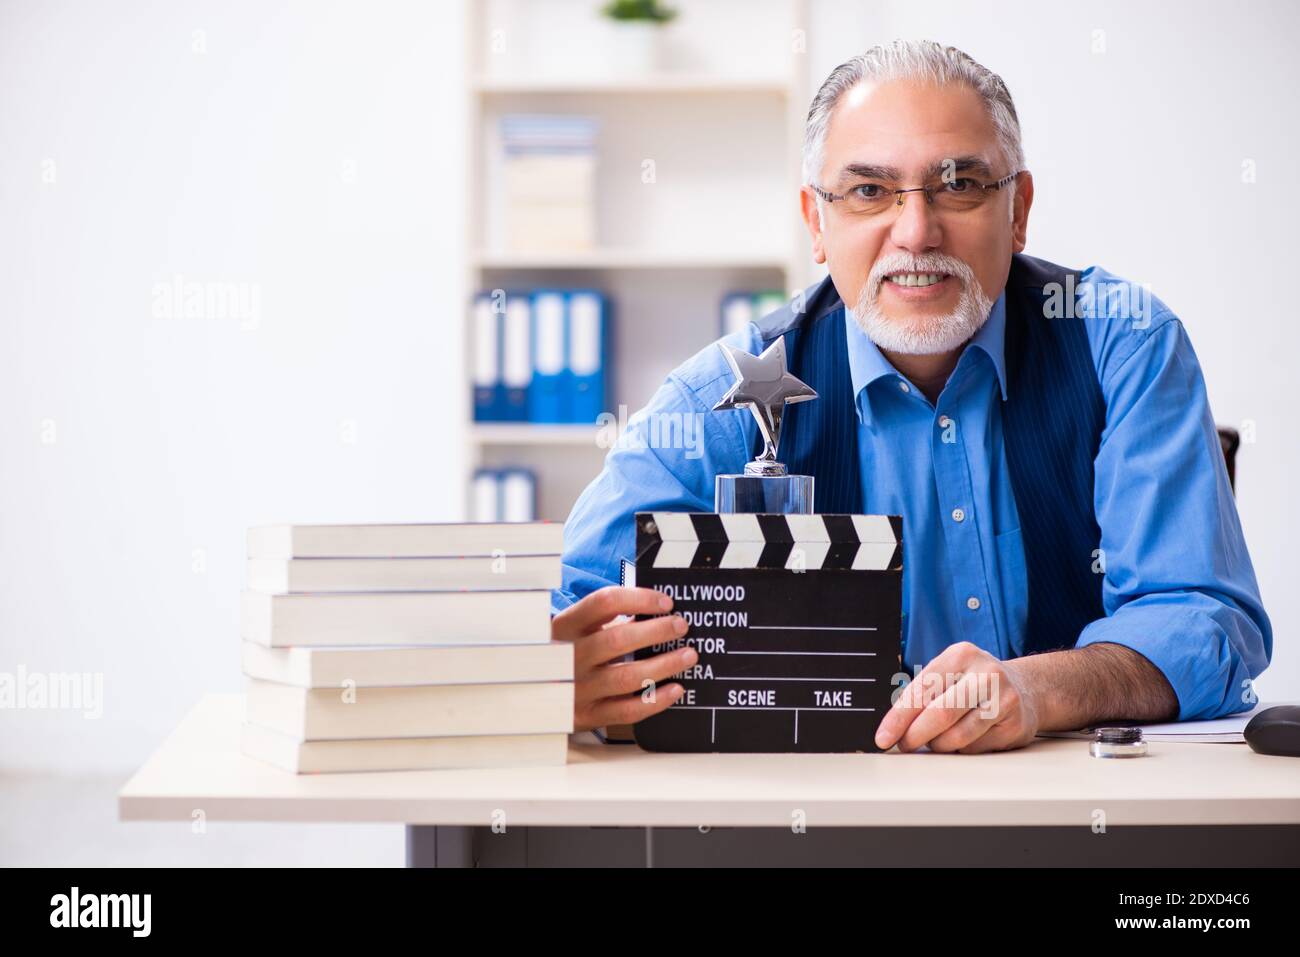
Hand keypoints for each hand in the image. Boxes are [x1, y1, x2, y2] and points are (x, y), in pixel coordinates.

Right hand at [552, 586, 697, 733]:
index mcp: (565, 627)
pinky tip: (675, 689)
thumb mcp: (573, 631)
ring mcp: (577, 688)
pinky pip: (627, 711)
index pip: (603, 603)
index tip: (665, 603)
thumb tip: (653, 611)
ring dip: (664, 664)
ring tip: (688, 655)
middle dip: (656, 631)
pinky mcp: (586, 716)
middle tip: (680, 626)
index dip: (639, 599)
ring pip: (627, 677)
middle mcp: (568, 656)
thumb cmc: (563, 654)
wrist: (528, 693)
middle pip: (618, 639)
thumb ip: (604, 620)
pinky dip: (655, 700)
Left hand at [874, 641, 1043, 753]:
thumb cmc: (974, 682)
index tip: (883, 737)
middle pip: (941, 714)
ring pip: (957, 737)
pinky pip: (975, 748)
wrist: (1026, 688)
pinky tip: (964, 738)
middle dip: (915, 735)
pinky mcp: (1015, 725)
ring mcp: (1004, 700)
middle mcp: (985, 674)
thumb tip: (892, 728)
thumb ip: (923, 694)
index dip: (899, 717)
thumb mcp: (949, 673)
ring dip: (938, 745)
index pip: (922, 690)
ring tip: (935, 739)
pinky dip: (960, 749)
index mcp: (961, 655)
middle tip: (904, 745)